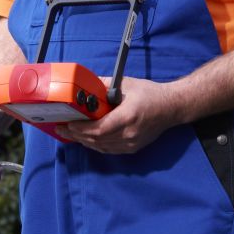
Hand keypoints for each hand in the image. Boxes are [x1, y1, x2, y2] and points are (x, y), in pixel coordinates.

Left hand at [54, 77, 186, 153]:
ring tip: (69, 133)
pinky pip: (109, 149)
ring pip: (101, 147)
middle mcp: (129, 133)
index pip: (99, 129)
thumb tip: (84, 85)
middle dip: (77, 135)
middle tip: (61, 128)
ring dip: (84, 141)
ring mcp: (132, 143)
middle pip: (97, 140)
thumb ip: (104, 85)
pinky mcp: (133, 147)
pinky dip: (95, 144)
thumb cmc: (150, 94)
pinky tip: (86, 139)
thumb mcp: (127, 84)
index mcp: (128, 116)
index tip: (68, 123)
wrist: (171, 108)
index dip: (81, 129)